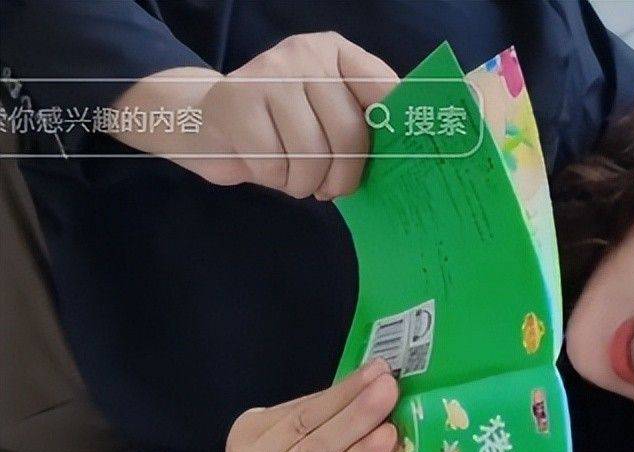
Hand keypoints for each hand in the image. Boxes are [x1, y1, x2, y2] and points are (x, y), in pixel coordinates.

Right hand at [112, 32, 397, 198]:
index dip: (395, 132)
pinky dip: (276, 179)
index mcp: (336, 53)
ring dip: (306, 183)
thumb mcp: (322, 114)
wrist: (205, 122)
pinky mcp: (237, 103)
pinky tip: (267, 167)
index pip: (383, 91)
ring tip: (297, 179)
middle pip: (349, 132)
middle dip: (343, 176)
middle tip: (330, 189)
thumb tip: (401, 156)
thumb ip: (359, 123)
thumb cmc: (279, 127)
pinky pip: (276, 164)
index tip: (393, 164)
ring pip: (312, 154)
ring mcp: (269, 75)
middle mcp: (305, 55)